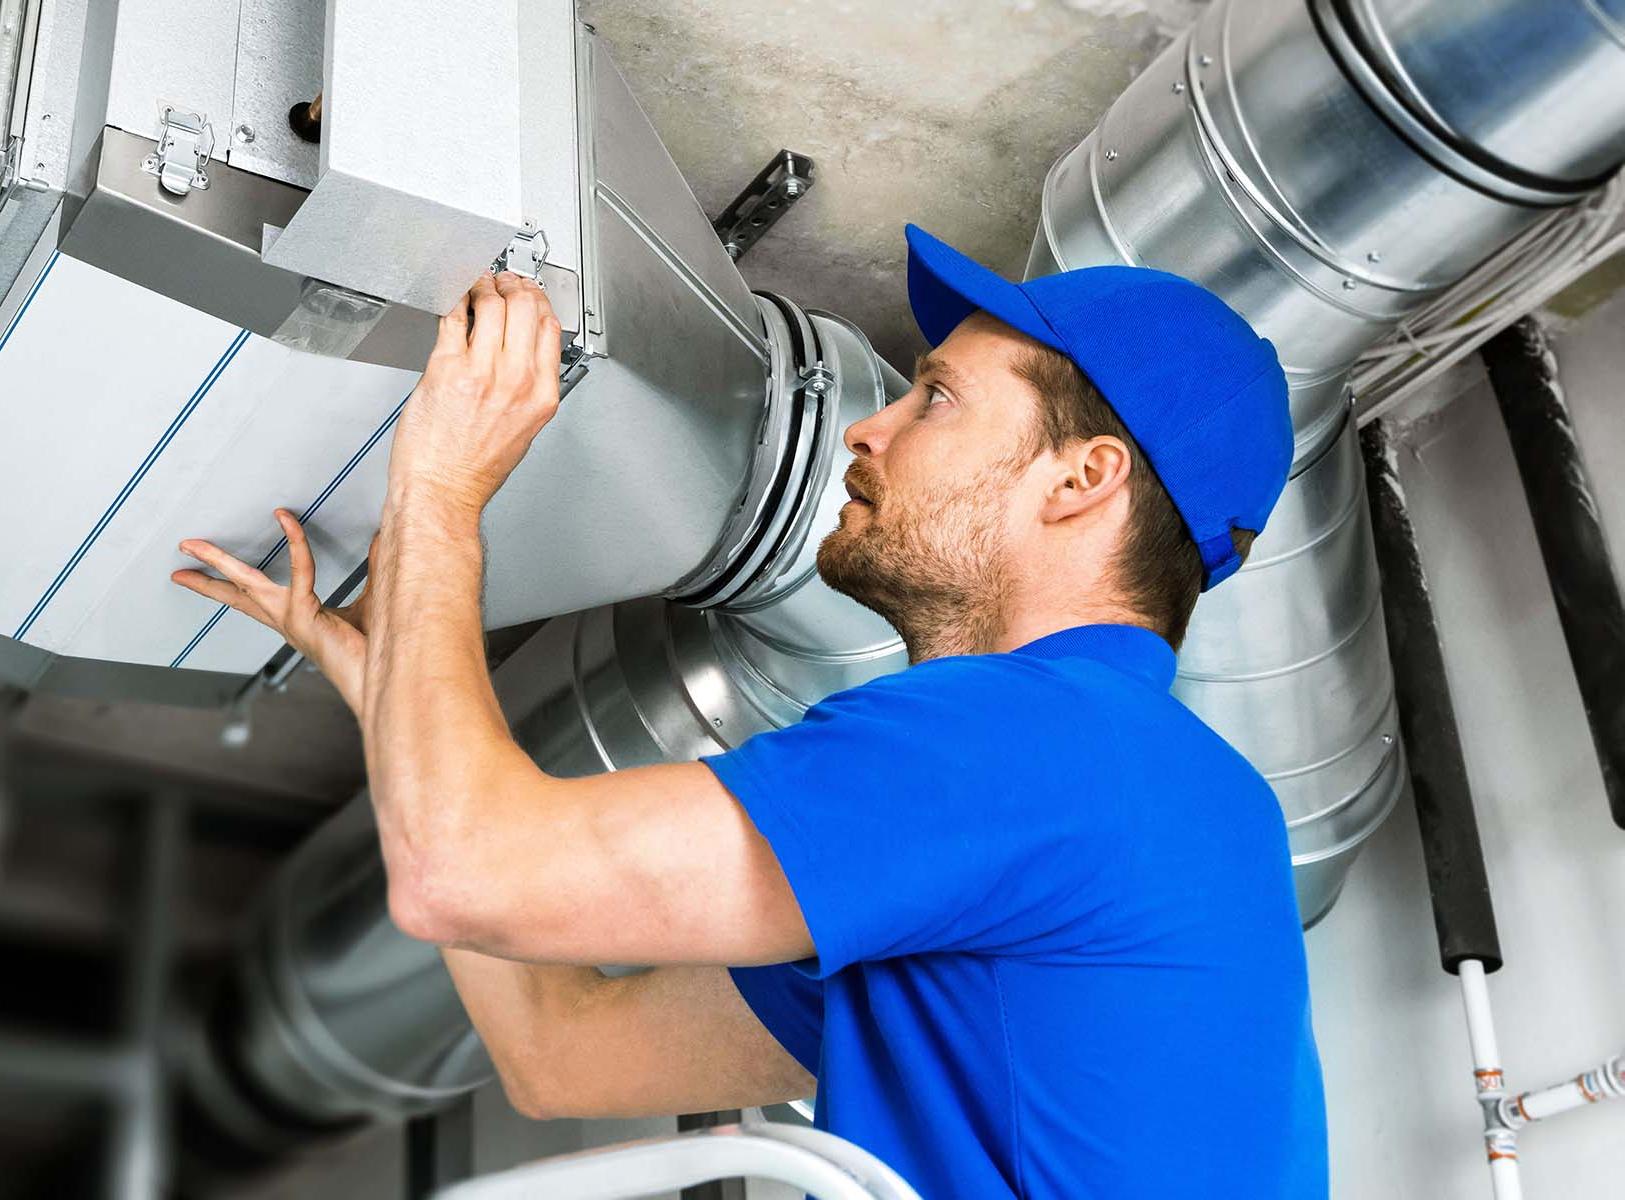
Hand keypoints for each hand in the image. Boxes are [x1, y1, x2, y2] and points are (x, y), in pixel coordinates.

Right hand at [171, 509, 374, 714]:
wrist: (381, 683)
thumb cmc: (376, 649)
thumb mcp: (373, 601)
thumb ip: (373, 569)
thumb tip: (378, 537)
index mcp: (295, 619)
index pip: (254, 597)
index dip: (234, 579)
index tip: (214, 566)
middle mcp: (286, 620)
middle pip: (237, 593)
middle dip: (206, 575)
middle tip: (182, 551)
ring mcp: (291, 620)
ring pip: (247, 583)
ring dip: (220, 561)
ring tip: (193, 545)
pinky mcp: (306, 616)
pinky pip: (299, 571)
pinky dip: (295, 544)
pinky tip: (286, 519)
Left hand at [387, 271, 563, 516]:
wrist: (442, 490)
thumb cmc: (475, 470)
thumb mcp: (523, 429)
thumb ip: (528, 389)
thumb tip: (520, 353)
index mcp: (541, 395)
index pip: (550, 328)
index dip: (539, 301)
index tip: (528, 294)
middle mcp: (516, 380)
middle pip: (525, 307)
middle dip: (513, 285)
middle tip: (501, 282)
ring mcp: (482, 371)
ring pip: (491, 304)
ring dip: (482, 287)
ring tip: (474, 287)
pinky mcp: (446, 368)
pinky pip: (453, 318)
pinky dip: (453, 301)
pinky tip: (453, 300)